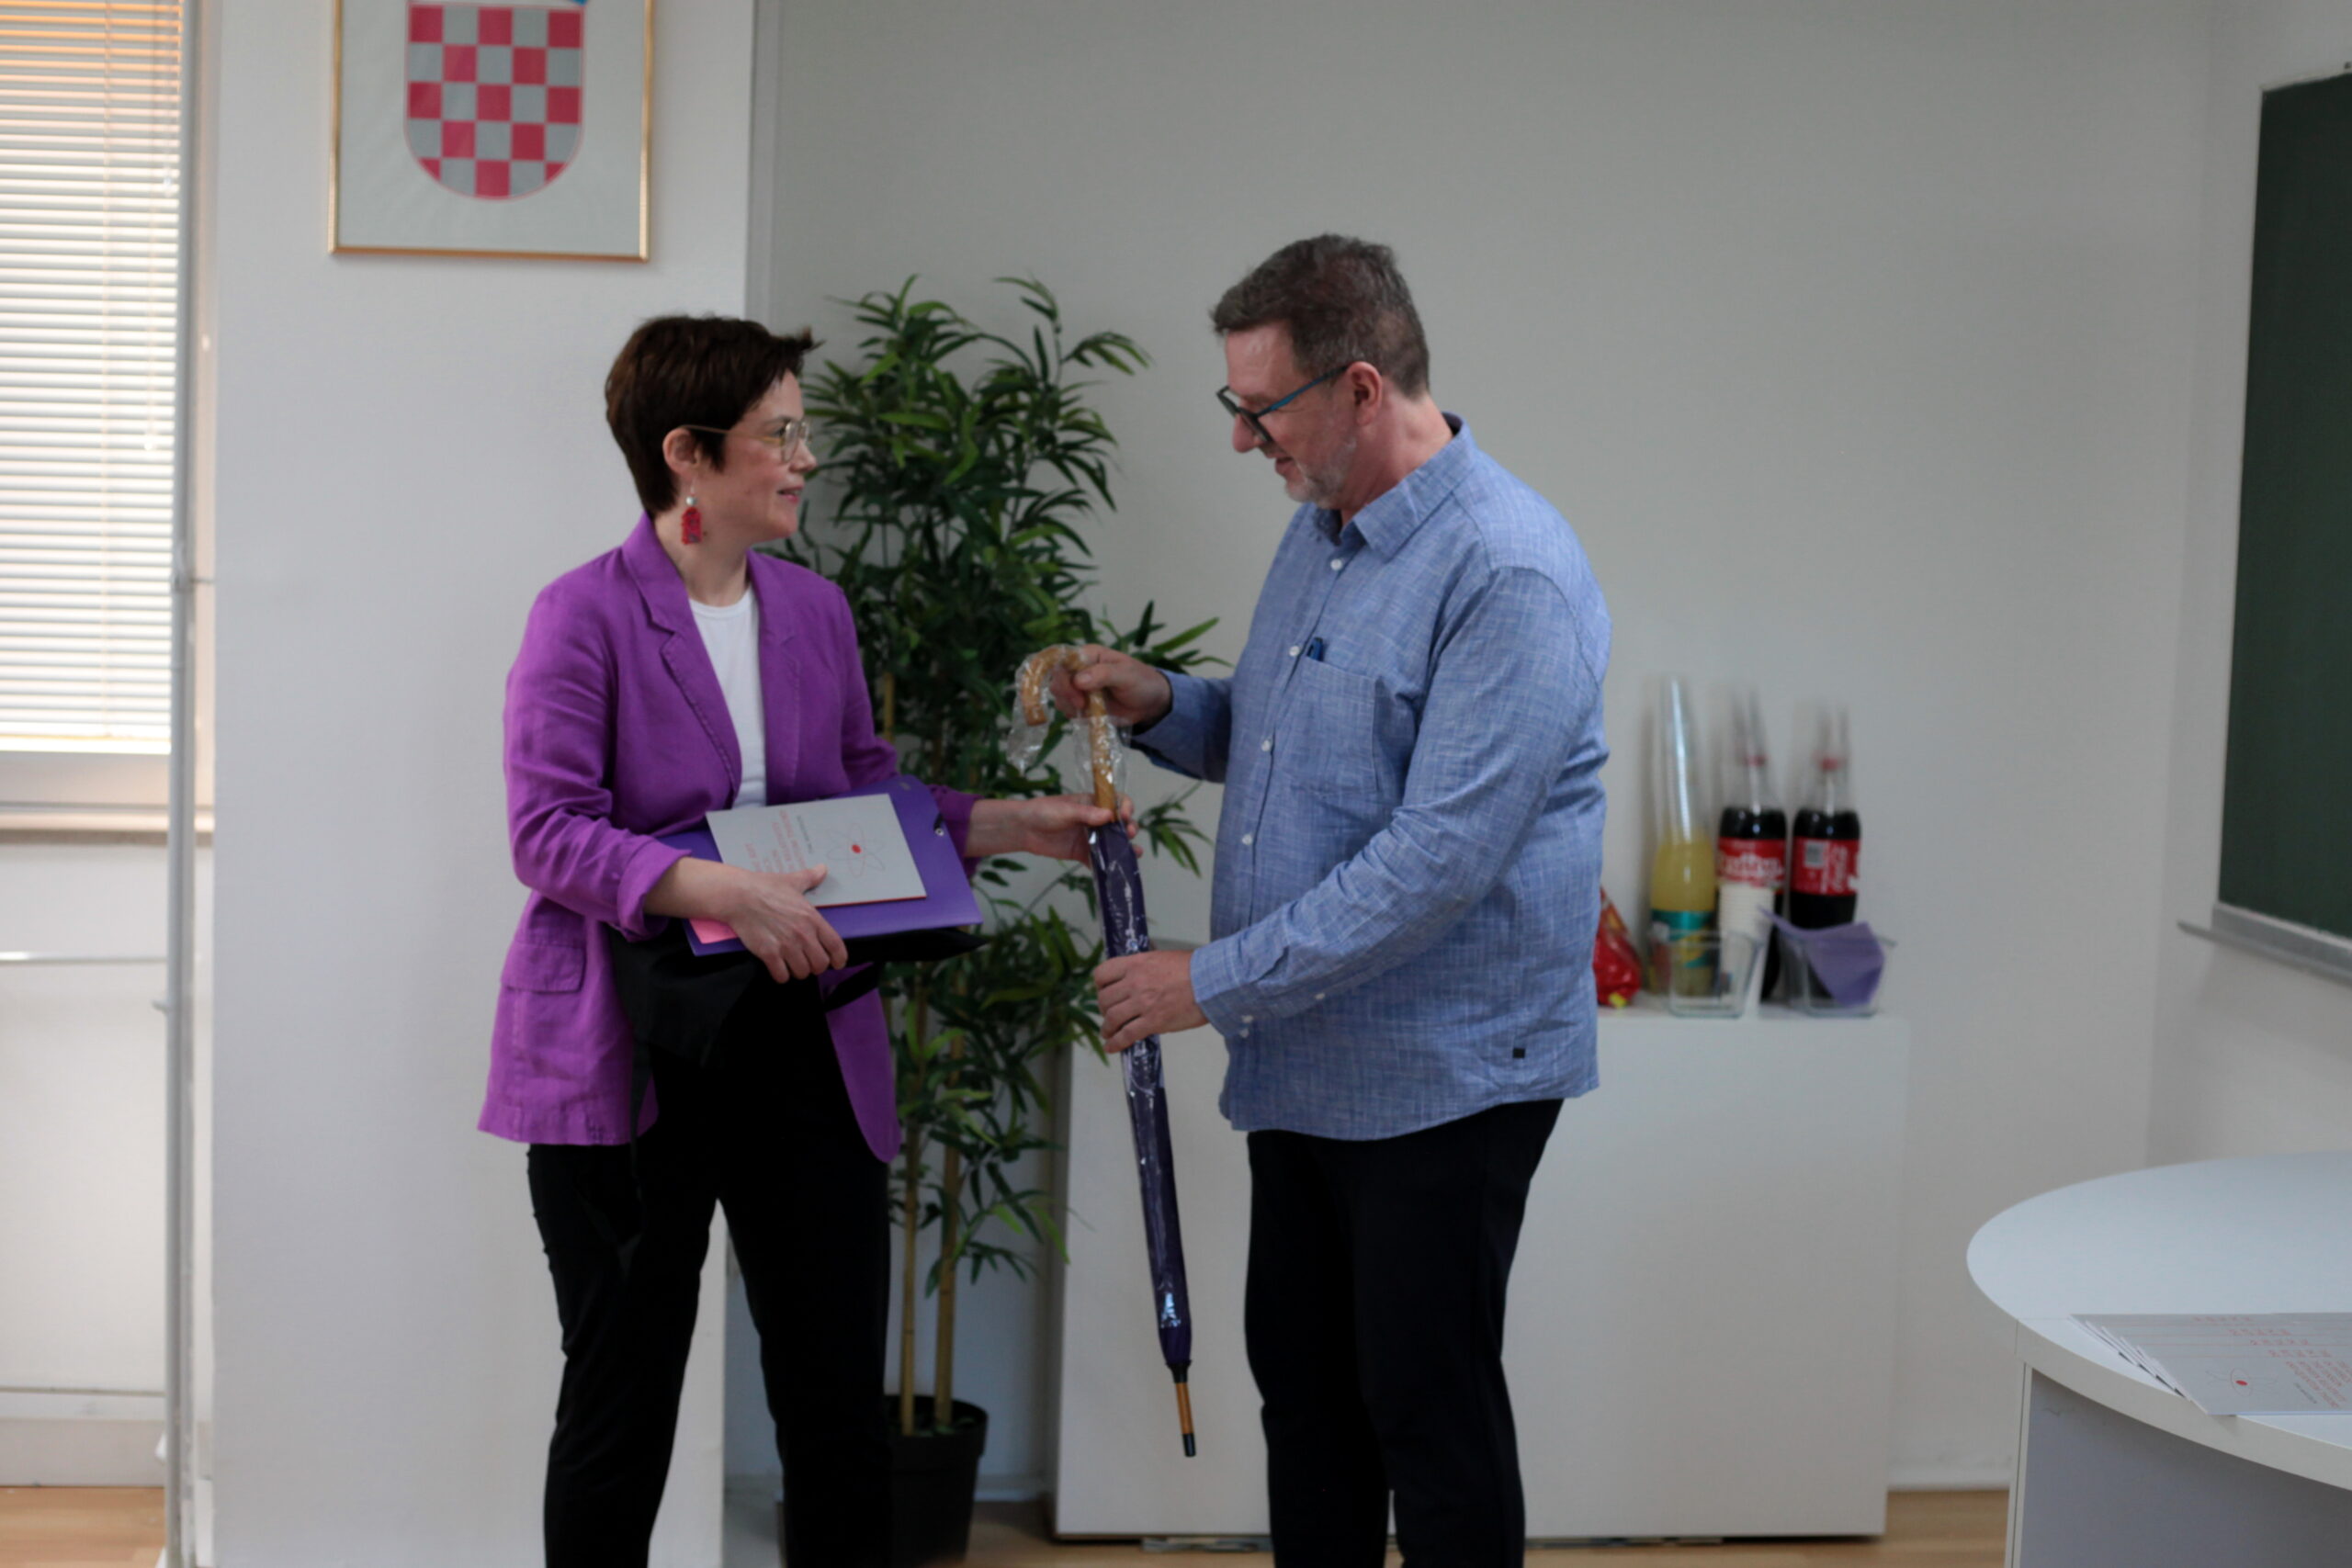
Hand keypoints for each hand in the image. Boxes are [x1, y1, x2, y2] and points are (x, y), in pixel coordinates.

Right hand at [720, 864, 849, 982]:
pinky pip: (782, 976)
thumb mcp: (792, 881)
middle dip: (816, 966)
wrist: (739, 895)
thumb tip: (823, 869)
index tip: (836, 963)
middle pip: (820, 964)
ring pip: (802, 973)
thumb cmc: (765, 887)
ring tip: (792, 964)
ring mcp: (786, 946)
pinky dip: (781, 975)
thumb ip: (810, 878)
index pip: (835, 946)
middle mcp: (803, 935)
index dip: (839, 959)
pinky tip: (778, 967)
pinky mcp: (768, 954)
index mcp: (812, 918)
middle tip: (807, 961)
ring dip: (798, 971)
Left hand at [967, 793, 1137, 862]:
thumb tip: (1109, 815)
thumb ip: (1086, 813)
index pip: (1116, 802)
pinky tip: (1114, 871)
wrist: (1024, 829)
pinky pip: (1098, 860)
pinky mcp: (1082, 853)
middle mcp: (1096, 820)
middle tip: (1129, 834)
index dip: (1125, 807)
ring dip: (1125, 849)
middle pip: (1119, 824)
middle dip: (1129, 829)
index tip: (1124, 815)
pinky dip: (1106, 866)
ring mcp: (1090, 838)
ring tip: (1134, 853)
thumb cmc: (1044, 811)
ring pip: (1113, 844)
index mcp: (1093, 804)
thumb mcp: (1066, 809)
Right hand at [1051, 645, 1173, 729]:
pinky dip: (1075, 715)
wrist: (1150, 704)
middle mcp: (1080, 670)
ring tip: (1090, 710)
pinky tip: (1090, 715)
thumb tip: (1079, 680)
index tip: (1074, 689)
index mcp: (1089, 655)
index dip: (1062, 674)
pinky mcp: (1081, 705)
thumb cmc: (1142, 682)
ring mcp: (1079, 688)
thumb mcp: (1127, 675)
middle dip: (1066, 694)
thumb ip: (1104, 674)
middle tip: (1083, 705)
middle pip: (1057, 679)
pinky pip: (1068, 710)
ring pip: (1059, 697)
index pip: (1063, 659)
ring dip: (1070, 706)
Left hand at [1094, 949, 1205, 1051]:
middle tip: (1109, 1014)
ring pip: (1112, 1018)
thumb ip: (1146, 970)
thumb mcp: (1163, 959)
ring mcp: (1143, 1003)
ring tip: (1108, 1033)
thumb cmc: (1194, 968)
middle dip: (1103, 1009)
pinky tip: (1112, 1047)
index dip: (1100, 985)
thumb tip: (1139, 982)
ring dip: (1107, 1028)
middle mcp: (1134, 982)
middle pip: (1104, 999)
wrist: (1213, 980)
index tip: (1104, 991)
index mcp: (1136, 964)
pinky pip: (1127, 1035)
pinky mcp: (1153, 1021)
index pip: (1103, 974)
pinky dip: (1116, 1043)